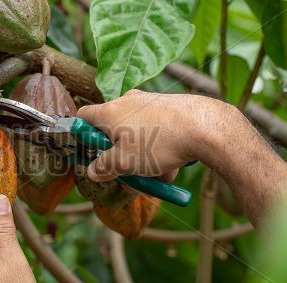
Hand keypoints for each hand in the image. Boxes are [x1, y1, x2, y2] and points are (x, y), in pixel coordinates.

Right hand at [78, 89, 286, 227]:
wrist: (205, 127)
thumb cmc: (159, 142)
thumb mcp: (124, 162)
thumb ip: (104, 167)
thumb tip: (92, 171)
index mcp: (110, 112)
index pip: (83, 117)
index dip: (81, 135)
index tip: (88, 152)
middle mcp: (128, 102)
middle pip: (112, 130)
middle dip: (117, 155)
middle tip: (124, 174)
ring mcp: (150, 103)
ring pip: (137, 134)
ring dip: (140, 157)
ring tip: (154, 176)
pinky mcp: (169, 108)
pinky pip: (156, 131)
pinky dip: (159, 149)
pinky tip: (170, 167)